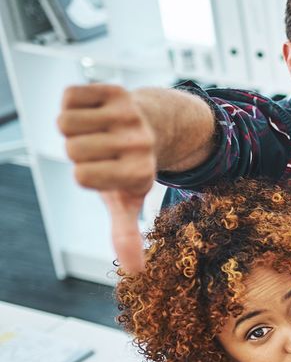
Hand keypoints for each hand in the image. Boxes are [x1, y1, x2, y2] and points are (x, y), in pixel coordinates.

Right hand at [58, 83, 155, 272]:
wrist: (154, 124)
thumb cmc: (129, 167)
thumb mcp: (127, 200)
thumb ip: (125, 233)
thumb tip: (135, 273)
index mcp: (140, 174)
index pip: (81, 176)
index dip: (83, 173)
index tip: (104, 170)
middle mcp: (139, 144)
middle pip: (71, 148)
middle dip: (78, 149)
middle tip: (102, 148)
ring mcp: (129, 114)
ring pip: (65, 120)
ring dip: (73, 125)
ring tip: (98, 129)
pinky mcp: (118, 89)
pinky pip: (70, 94)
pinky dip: (74, 101)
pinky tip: (97, 109)